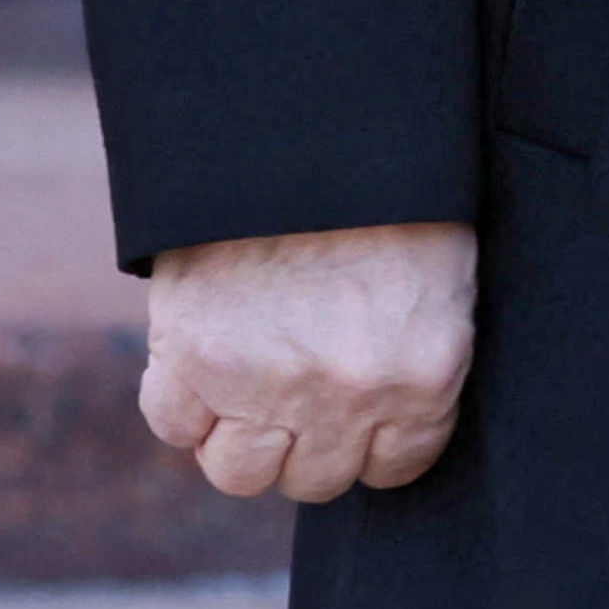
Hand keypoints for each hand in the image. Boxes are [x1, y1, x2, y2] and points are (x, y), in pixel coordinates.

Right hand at [138, 221, 475, 500]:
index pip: (394, 466)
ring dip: (237, 436)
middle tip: (295, 388)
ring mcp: (268, 384)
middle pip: (313, 477)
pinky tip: (199, 354)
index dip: (369, 442)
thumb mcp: (435, 279)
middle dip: (303, 441)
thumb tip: (381, 428)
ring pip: (239, 473)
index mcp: (424, 374)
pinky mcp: (195, 362)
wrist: (311, 131)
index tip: (354, 414)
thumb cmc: (387, 194)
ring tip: (244, 381)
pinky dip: (179, 399)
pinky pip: (173, 424)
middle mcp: (350, 394)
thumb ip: (409, 360)